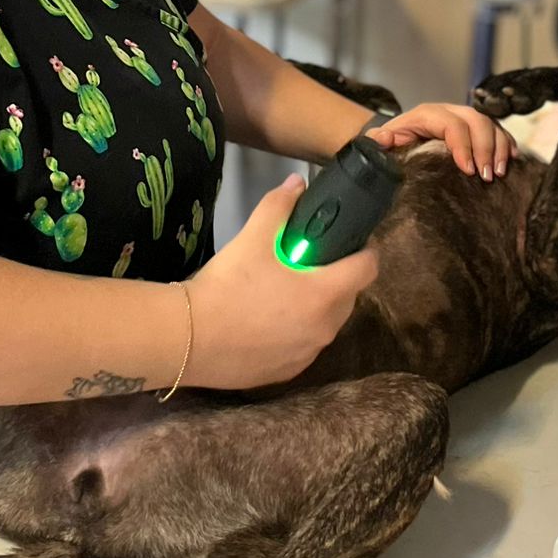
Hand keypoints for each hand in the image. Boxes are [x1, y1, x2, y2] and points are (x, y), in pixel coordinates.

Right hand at [184, 177, 377, 392]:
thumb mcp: (252, 239)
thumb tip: (296, 184)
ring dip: (316, 306)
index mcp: (325, 293)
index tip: (349, 241)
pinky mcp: (288, 372)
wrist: (189, 339)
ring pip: (326, 323)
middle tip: (306, 262)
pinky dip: (297, 332)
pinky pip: (305, 346)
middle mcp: (325, 328)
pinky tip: (267, 322)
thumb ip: (279, 207)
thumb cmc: (227, 285)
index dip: (365, 250)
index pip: (368, 269)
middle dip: (335, 277)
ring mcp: (308, 354)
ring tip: (283, 292)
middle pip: (348, 296)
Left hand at [366, 102, 512, 180]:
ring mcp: (465, 118)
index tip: (468, 170)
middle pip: (476, 121)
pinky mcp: (476, 128)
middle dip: (486, 148)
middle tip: (487, 176)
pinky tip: (511, 159)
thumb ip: (380, 140)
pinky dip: (506, 143)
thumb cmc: (394, 143)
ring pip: (491, 124)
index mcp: (428, 114)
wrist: (400, 137)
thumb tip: (382, 138)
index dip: (463, 145)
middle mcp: (450, 112)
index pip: (452, 124)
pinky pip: (498, 130)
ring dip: (499, 147)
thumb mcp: (385, 141)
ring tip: (499, 173)